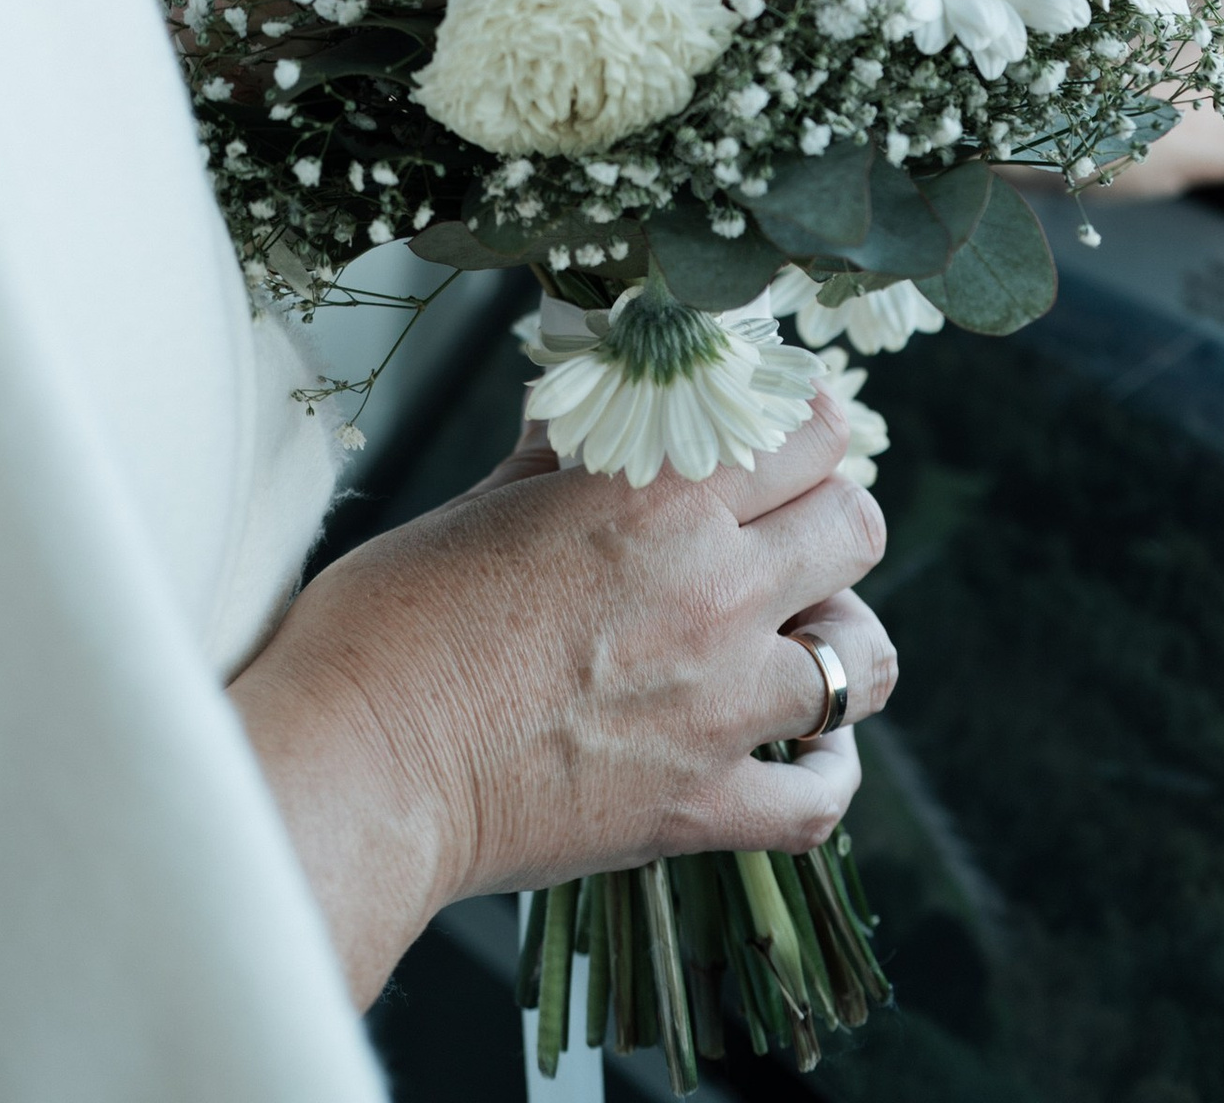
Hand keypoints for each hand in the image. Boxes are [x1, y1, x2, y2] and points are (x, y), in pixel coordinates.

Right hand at [230, 383, 893, 1005]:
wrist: (360, 762)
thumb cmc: (390, 623)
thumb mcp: (477, 502)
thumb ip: (561, 461)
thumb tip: (587, 417)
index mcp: (655, 496)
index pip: (799, 431)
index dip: (806, 422)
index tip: (794, 425)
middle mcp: (711, 589)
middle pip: (855, 525)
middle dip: (830, 514)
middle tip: (793, 523)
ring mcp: (719, 706)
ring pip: (863, 655)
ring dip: (842, 636)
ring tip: (803, 633)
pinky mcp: (702, 807)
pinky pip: (822, 797)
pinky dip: (827, 772)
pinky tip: (803, 752)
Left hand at [1108, 13, 1223, 199]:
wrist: (972, 91)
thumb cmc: (1093, 119)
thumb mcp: (1209, 149)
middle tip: (1204, 173)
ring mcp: (1163, 11)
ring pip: (1222, 79)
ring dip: (1210, 126)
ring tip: (1153, 154)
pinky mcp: (1124, 29)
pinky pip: (1175, 74)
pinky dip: (1169, 110)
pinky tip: (1123, 134)